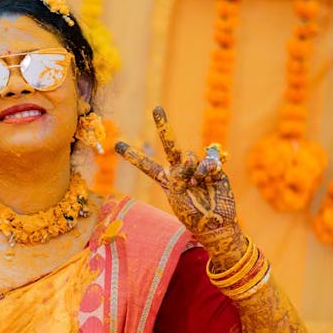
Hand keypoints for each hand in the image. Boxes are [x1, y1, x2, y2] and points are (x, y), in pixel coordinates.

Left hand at [115, 106, 238, 245]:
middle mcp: (181, 170)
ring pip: (190, 155)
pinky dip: (207, 170)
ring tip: (196, 185)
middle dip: (164, 126)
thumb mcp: (177, 197)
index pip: (147, 166)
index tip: (117, 145)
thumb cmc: (192, 215)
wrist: (215, 224)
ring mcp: (197, 168)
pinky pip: (208, 161)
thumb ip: (179, 175)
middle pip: (170, 145)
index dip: (133, 155)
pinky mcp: (213, 168)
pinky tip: (209, 180)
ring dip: (192, 169)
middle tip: (156, 108)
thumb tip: (189, 157)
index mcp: (167, 180)